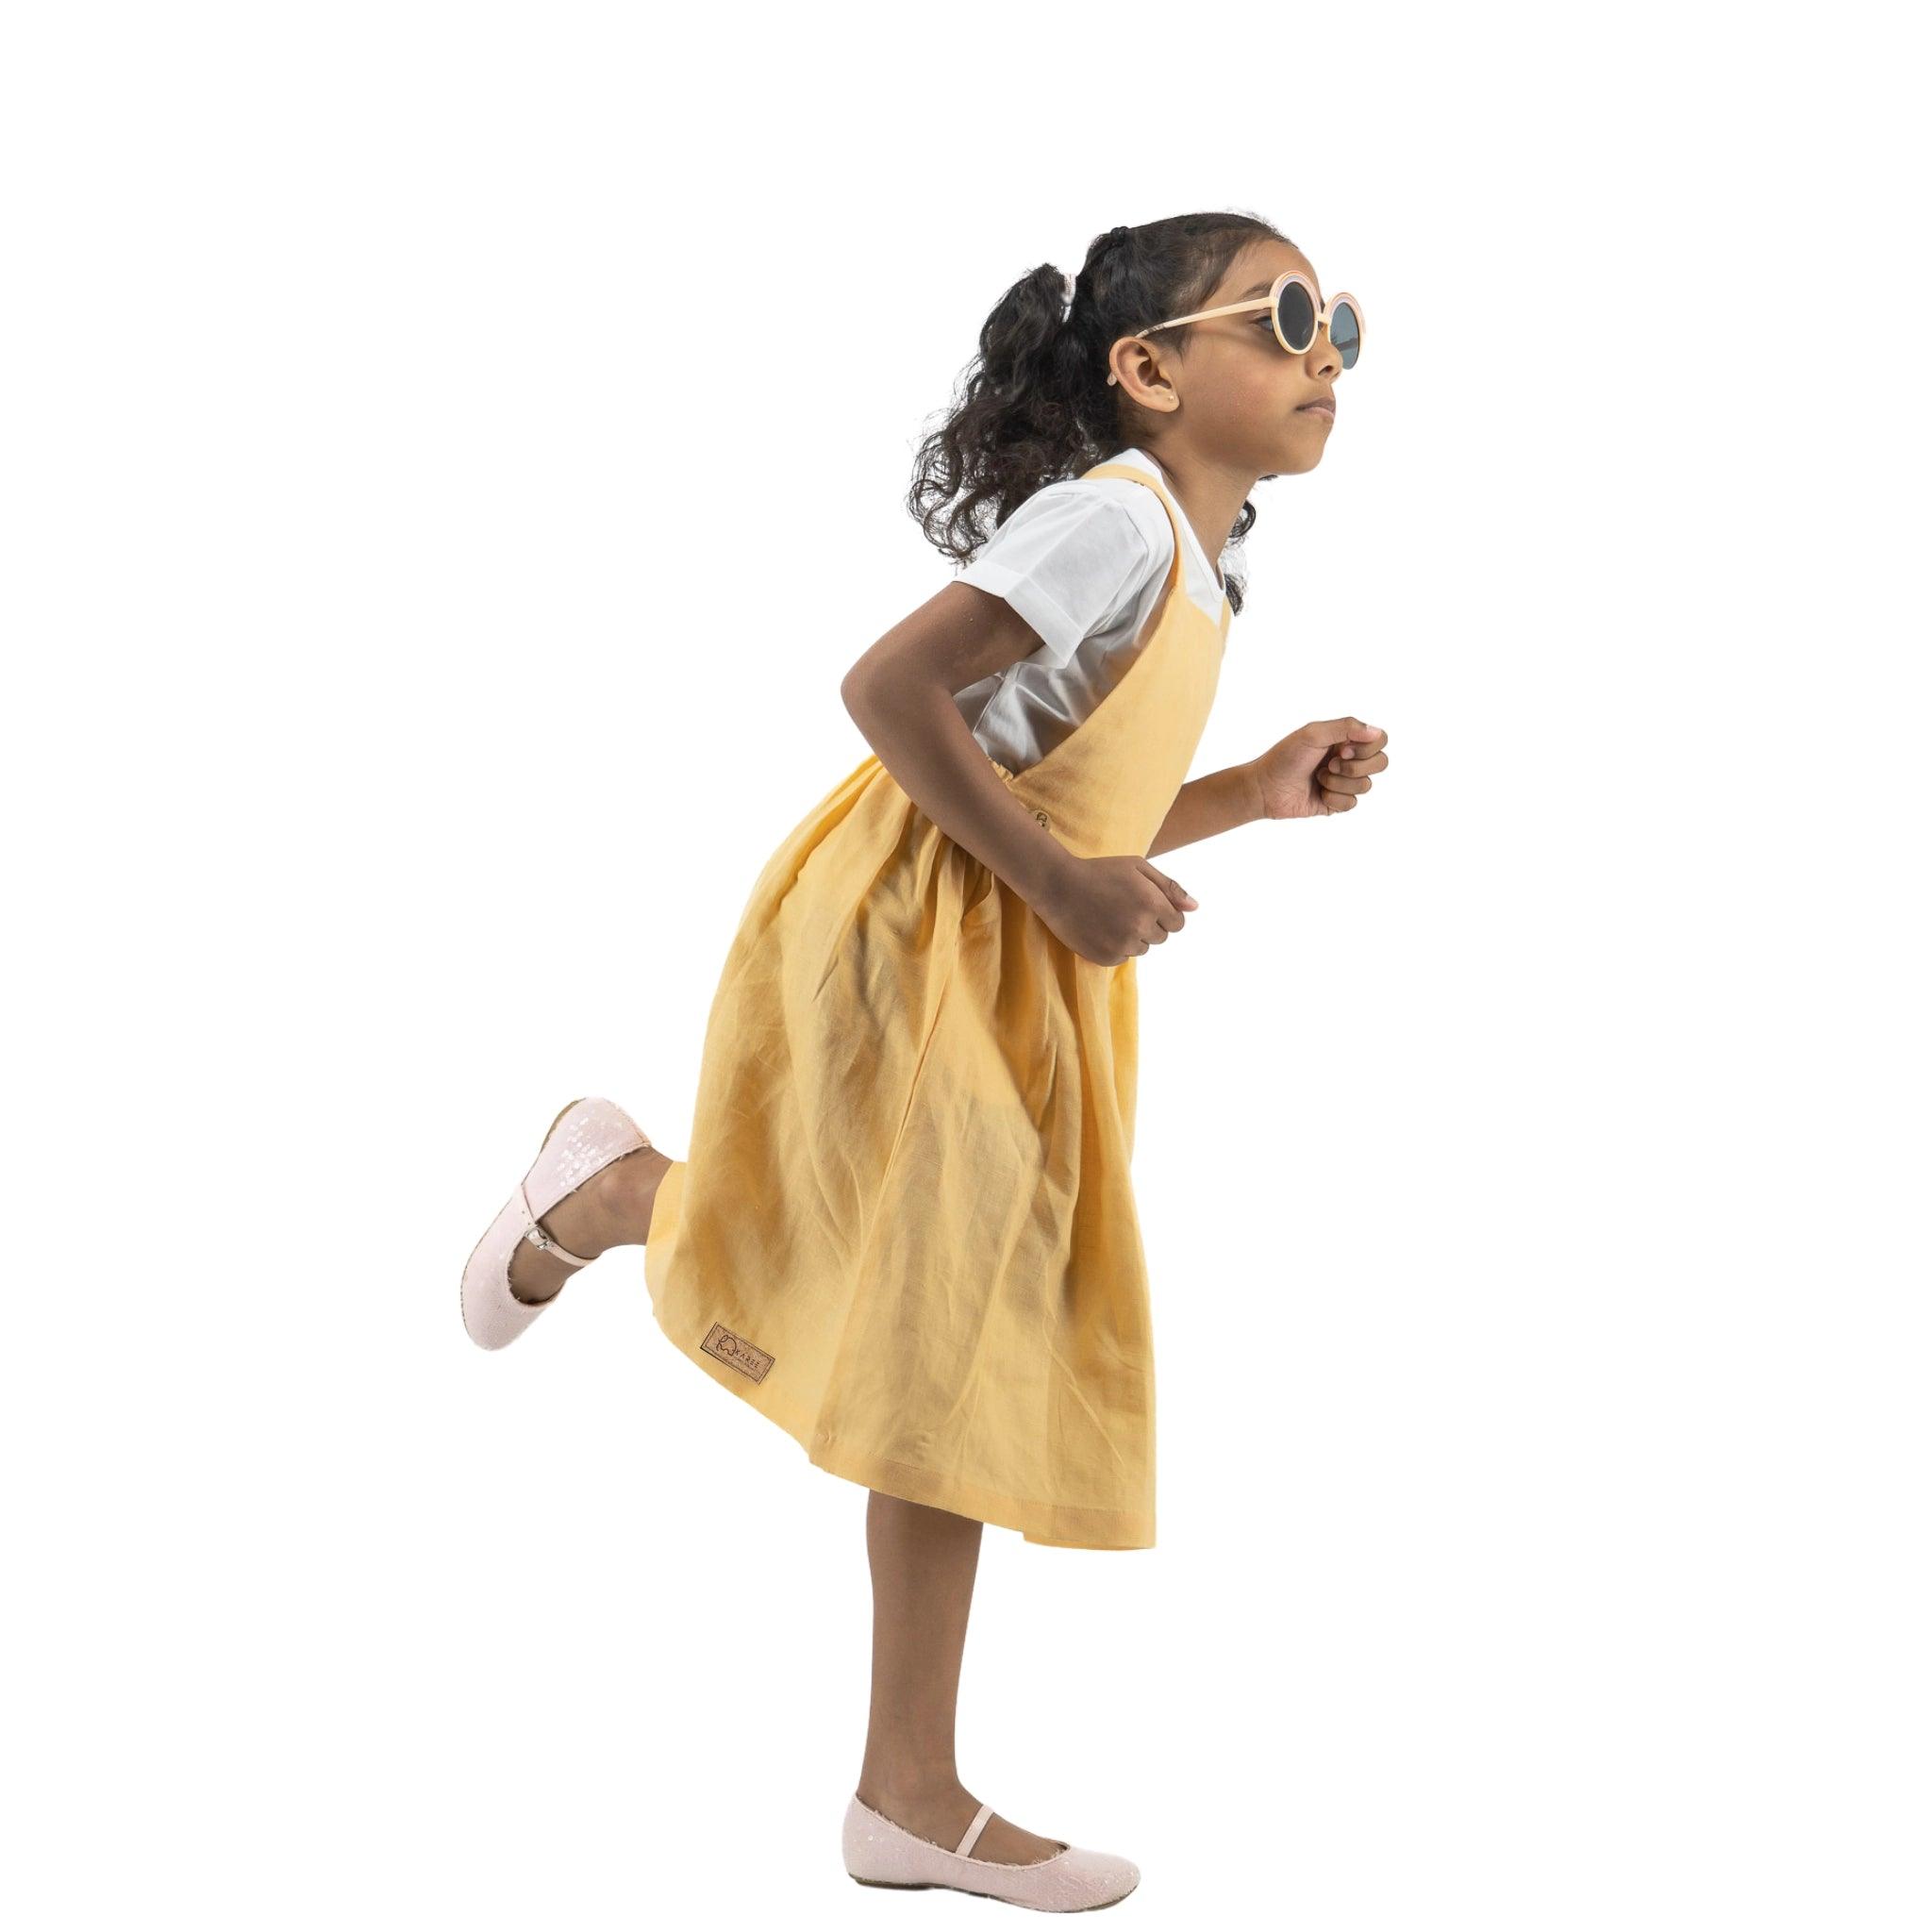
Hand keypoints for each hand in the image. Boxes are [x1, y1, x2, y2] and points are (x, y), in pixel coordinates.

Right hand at [1033, 853, 1197, 966]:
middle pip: (1161, 937)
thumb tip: (1195, 907)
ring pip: (1142, 949)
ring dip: (1132, 937)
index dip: (1163, 913)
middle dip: (1149, 925)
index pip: (1177, 923)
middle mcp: (1140, 926)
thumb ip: (1169, 887)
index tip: (1144, 904)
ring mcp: (1122, 945)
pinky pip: (1122, 958)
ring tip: (1110, 917)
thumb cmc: (1099, 872)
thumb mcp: (1137, 867)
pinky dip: (1115, 947)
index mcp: (1152, 903)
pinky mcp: (1105, 958)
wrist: (1057, 886)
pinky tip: (1100, 928)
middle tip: (1124, 908)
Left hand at [1249, 717, 1388, 819]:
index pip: (1379, 740)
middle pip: (1381, 763)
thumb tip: (1376, 732)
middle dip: (1355, 767)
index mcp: (1345, 739)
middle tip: (1331, 765)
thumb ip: (1346, 727)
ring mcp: (1344, 782)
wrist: (1265, 788)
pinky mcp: (1337, 802)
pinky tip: (1319, 794)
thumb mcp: (1313, 734)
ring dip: (1339, 783)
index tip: (1343, 749)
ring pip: (1366, 785)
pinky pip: (1352, 803)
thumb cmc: (1285, 757)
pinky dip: (1334, 798)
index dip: (1367, 747)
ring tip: (1319, 779)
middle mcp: (1348, 759)